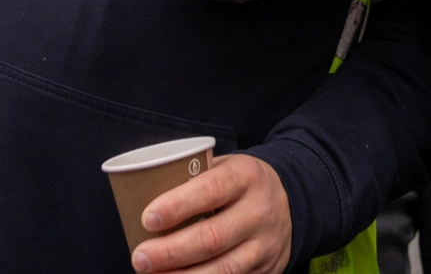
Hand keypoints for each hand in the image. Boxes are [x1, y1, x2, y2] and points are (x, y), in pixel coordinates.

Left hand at [133, 153, 292, 273]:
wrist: (290, 202)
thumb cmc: (240, 184)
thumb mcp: (225, 168)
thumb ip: (193, 180)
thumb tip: (140, 197)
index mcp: (246, 176)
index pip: (211, 190)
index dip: (177, 205)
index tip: (147, 219)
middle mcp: (259, 211)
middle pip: (213, 237)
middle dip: (171, 252)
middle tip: (140, 257)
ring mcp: (264, 245)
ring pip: (223, 269)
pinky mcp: (265, 271)